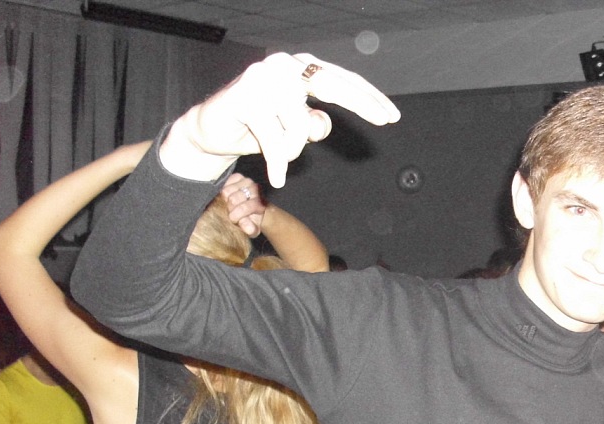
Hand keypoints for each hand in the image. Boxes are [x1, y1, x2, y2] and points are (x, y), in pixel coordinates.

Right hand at [163, 52, 399, 186]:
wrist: (211, 130)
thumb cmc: (257, 128)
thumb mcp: (292, 130)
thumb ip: (311, 123)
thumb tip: (322, 122)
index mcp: (297, 69)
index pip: (340, 80)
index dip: (368, 97)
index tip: (392, 116)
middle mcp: (283, 66)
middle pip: (333, 85)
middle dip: (362, 105)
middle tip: (386, 121)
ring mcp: (262, 78)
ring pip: (301, 128)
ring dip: (292, 151)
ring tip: (276, 153)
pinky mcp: (245, 98)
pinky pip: (277, 143)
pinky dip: (278, 164)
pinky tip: (277, 178)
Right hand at [223, 173, 265, 236]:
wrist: (255, 209)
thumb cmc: (252, 219)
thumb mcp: (253, 227)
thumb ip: (250, 228)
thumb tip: (248, 229)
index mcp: (259, 202)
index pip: (243, 208)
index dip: (235, 216)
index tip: (234, 220)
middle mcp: (254, 189)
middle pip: (232, 199)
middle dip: (230, 208)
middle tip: (232, 211)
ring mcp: (246, 181)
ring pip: (226, 190)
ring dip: (226, 199)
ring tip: (230, 203)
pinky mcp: (238, 176)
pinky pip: (225, 181)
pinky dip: (224, 188)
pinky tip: (228, 195)